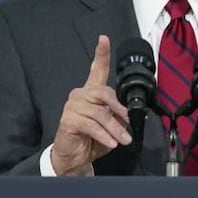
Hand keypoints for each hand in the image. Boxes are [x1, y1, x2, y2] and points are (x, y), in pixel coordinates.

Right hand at [51, 35, 132, 175]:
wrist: (74, 158)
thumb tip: (129, 115)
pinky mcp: (68, 120)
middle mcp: (81, 95)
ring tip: (122, 140)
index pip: (97, 69)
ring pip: (100, 113)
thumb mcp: (110, 127)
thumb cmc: (91, 140)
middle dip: (119, 110)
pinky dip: (104, 135)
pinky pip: (92, 126)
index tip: (103, 39)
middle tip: (128, 124)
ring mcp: (73, 106)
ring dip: (114, 129)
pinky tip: (110, 143)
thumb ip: (117, 116)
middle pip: (104, 93)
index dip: (101, 54)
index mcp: (92, 93)